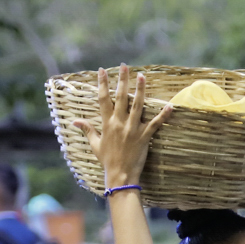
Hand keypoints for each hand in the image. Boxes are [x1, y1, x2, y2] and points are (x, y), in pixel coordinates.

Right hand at [72, 65, 173, 189]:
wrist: (120, 175)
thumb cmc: (107, 161)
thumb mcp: (95, 144)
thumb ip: (87, 130)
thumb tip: (74, 121)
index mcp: (107, 124)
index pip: (103, 99)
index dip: (102, 84)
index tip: (102, 71)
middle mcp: (119, 123)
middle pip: (121, 97)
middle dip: (122, 80)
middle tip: (124, 66)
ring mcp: (132, 129)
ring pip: (138, 105)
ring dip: (140, 90)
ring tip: (142, 76)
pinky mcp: (144, 137)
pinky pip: (155, 123)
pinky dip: (164, 115)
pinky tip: (170, 106)